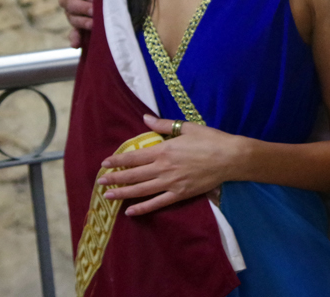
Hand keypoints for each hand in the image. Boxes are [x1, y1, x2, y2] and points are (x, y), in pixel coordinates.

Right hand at [59, 0, 101, 46]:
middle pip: (67, 3)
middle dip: (81, 7)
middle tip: (95, 10)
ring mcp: (77, 13)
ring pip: (71, 18)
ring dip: (81, 21)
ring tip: (94, 24)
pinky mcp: (84, 26)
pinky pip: (74, 34)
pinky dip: (74, 38)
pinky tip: (76, 43)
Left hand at [97, 114, 249, 216]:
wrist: (230, 157)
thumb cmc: (210, 139)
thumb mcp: (187, 128)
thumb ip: (163, 124)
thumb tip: (145, 118)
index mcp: (164, 150)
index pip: (134, 156)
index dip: (118, 160)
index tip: (104, 163)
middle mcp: (163, 168)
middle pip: (133, 175)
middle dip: (115, 178)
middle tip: (100, 182)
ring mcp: (170, 183)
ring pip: (141, 190)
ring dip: (123, 194)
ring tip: (108, 197)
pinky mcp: (180, 194)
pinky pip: (157, 203)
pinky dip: (143, 208)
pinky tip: (131, 212)